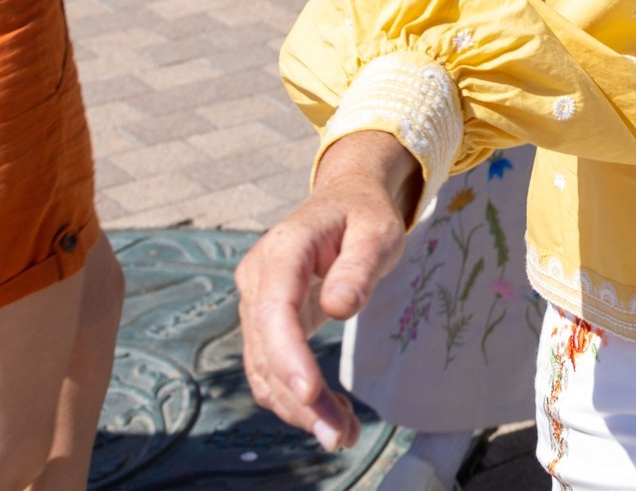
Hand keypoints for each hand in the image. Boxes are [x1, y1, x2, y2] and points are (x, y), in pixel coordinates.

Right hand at [238, 139, 413, 451]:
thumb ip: (360, 265)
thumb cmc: (365, 214)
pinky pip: (272, 366)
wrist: (346, 200)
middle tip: (338, 436)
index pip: (274, 308)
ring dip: (298, 408)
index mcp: (284, 250)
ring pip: (264, 367)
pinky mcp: (267, 321)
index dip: (287, 355)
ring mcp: (257, 301)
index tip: (310, 393)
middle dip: (298, 398)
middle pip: (267, 347)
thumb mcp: (378, 231)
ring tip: (341, 435)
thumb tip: (339, 307)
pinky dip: (296, 397)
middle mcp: (258, 278)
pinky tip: (330, 416)